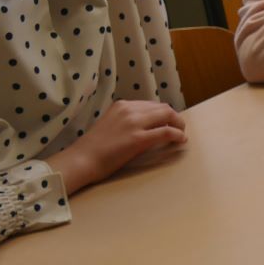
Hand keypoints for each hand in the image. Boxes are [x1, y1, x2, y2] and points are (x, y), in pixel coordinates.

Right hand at [48, 100, 186, 193]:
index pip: (151, 105)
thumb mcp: (111, 124)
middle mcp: (129, 110)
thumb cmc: (93, 148)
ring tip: (181, 134)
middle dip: (174, 117)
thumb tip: (146, 126)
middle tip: (179, 128)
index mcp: (122, 105)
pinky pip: (166, 132)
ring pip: (167, 116)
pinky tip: (181, 140)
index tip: (168, 122)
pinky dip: (177, 135)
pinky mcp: (138, 138)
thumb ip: (127, 121)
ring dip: (178, 125)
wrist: (81, 159)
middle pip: (163, 108)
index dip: (164, 113)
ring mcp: (134, 123)